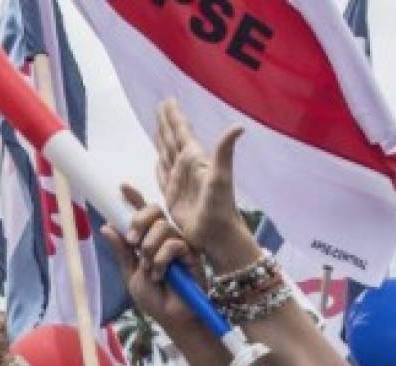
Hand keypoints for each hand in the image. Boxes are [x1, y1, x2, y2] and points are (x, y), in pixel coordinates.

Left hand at [103, 187, 203, 330]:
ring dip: (150, 248)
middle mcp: (164, 238)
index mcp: (149, 240)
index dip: (133, 199)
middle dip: (140, 221)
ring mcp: (179, 244)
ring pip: (162, 227)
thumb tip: (106, 226)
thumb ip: (122, 251)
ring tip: (149, 269)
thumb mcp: (131, 273)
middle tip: (133, 241)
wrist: (171, 317)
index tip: (121, 188)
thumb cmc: (154, 299)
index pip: (142, 214)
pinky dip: (162, 259)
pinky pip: (174, 244)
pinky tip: (161, 275)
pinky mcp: (191, 253)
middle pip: (154, 211)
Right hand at [155, 100, 252, 267]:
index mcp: (194, 159)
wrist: (217, 236)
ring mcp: (179, 182)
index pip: (182, 132)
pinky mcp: (173, 198)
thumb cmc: (220, 208)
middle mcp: (187, 168)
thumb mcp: (221, 177)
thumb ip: (224, 151)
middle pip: (173, 140)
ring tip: (157, 127)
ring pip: (167, 155)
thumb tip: (238, 126)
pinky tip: (157, 161)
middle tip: (160, 106)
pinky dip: (158, 166)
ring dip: (161, 141)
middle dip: (166, 124)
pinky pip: (162, 176)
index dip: (174, 117)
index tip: (167, 100)